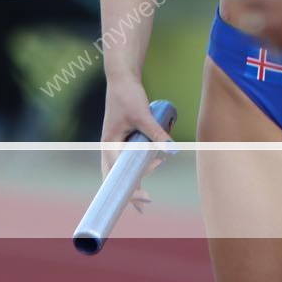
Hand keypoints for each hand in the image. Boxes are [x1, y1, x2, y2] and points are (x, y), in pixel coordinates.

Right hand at [100, 76, 173, 212]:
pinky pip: (129, 156)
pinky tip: (155, 163)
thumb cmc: (128, 94)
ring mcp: (116, 141)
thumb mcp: (143, 115)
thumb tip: (173, 151)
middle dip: (129, 191)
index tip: (143, 200)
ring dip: (136, 177)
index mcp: (109, 144)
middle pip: (115, 177)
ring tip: (149, 188)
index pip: (115, 176)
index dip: (127, 190)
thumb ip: (157, 134)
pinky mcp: (123, 136)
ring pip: (123, 167)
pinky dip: (139, 164)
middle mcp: (109, 146)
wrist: (122, 76)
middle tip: (146, 204)